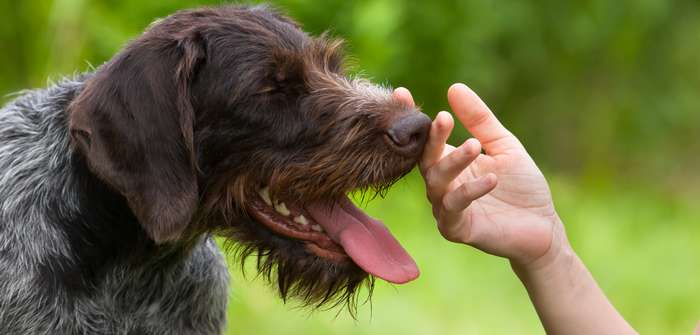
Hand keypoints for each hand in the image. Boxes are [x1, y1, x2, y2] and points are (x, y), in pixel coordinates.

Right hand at [394, 84, 565, 267]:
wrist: (543, 226)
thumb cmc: (521, 186)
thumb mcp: (502, 145)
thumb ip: (479, 120)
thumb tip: (454, 87)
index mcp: (448, 163)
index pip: (424, 138)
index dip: (410, 118)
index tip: (402, 93)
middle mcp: (441, 185)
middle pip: (426, 159)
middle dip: (433, 139)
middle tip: (443, 118)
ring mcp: (445, 208)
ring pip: (437, 182)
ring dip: (454, 162)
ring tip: (475, 146)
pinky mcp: (456, 229)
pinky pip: (454, 208)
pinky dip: (470, 192)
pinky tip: (491, 178)